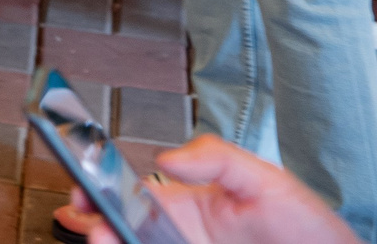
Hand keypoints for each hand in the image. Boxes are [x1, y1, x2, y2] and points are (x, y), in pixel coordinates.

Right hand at [74, 134, 355, 243]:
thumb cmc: (309, 230)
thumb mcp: (266, 180)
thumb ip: (216, 158)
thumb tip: (168, 157)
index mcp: (187, 206)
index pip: (131, 196)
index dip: (100, 191)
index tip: (84, 191)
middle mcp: (180, 237)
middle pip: (123, 231)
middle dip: (99, 225)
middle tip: (92, 226)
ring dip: (113, 241)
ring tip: (105, 238)